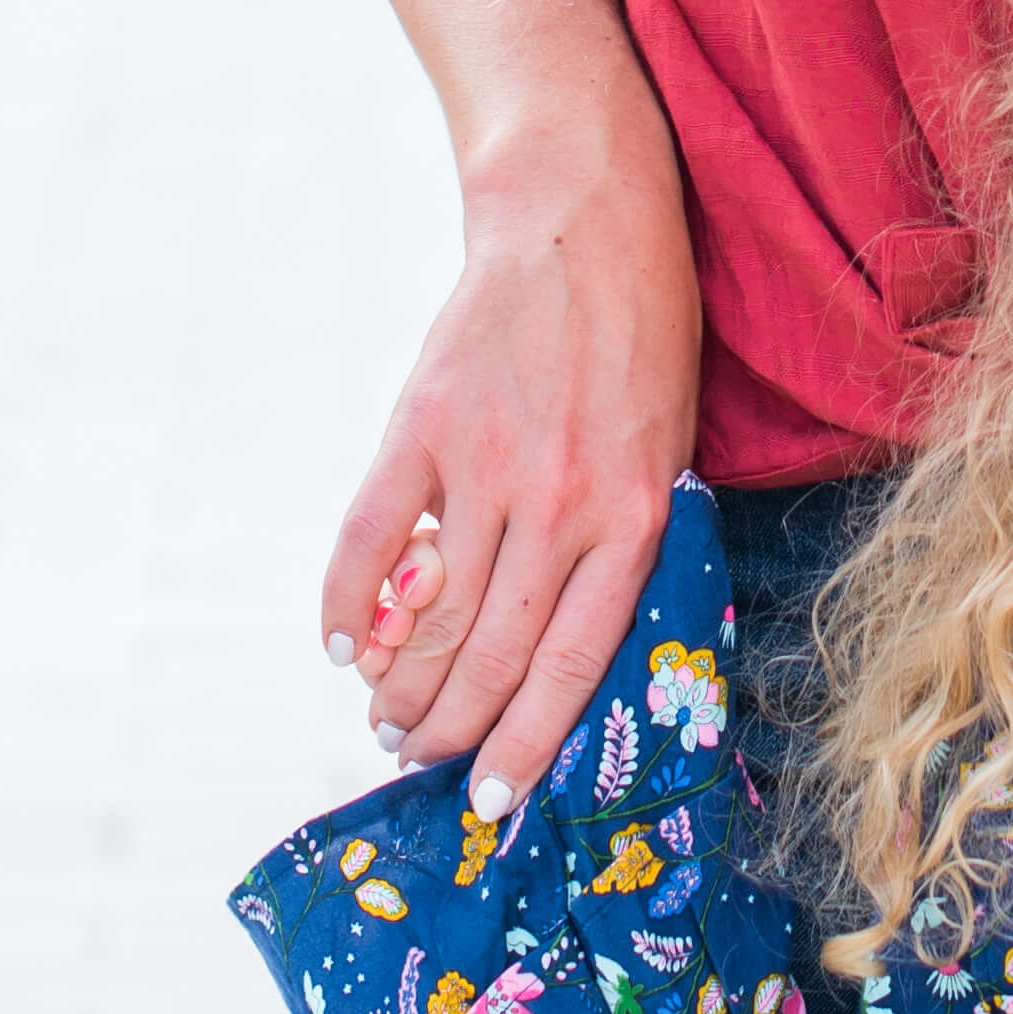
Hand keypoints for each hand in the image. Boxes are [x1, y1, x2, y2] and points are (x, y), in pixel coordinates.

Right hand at [316, 78, 703, 812]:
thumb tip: (566, 637)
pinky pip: (370, 537)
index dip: (528, 740)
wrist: (584, 215)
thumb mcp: (669, 442)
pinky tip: (344, 644)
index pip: (572, 662)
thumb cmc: (643, 333)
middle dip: (453, 729)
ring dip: (400, 684)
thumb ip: (623, 537)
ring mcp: (486, 463)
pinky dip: (347, 600)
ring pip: (430, 614)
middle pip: (490, 653)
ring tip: (387, 720)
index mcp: (634, 513)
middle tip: (425, 762)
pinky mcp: (425, 425)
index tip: (494, 798)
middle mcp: (561, 501)